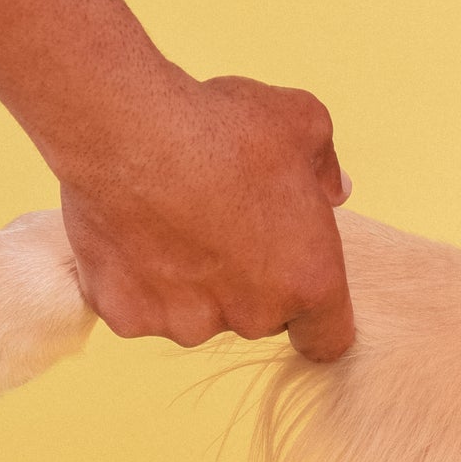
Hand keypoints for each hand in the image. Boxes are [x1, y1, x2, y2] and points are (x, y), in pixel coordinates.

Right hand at [57, 69, 354, 359]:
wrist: (127, 132)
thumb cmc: (222, 127)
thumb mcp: (303, 123)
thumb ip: (324, 168)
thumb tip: (333, 191)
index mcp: (309, 280)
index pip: (327, 338)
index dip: (314, 317)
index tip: (297, 293)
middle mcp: (253, 315)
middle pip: (258, 317)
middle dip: (247, 282)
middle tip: (223, 223)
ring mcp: (187, 322)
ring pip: (196, 314)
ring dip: (190, 283)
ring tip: (171, 220)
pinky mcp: (129, 317)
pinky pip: (139, 306)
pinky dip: (136, 279)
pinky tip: (131, 230)